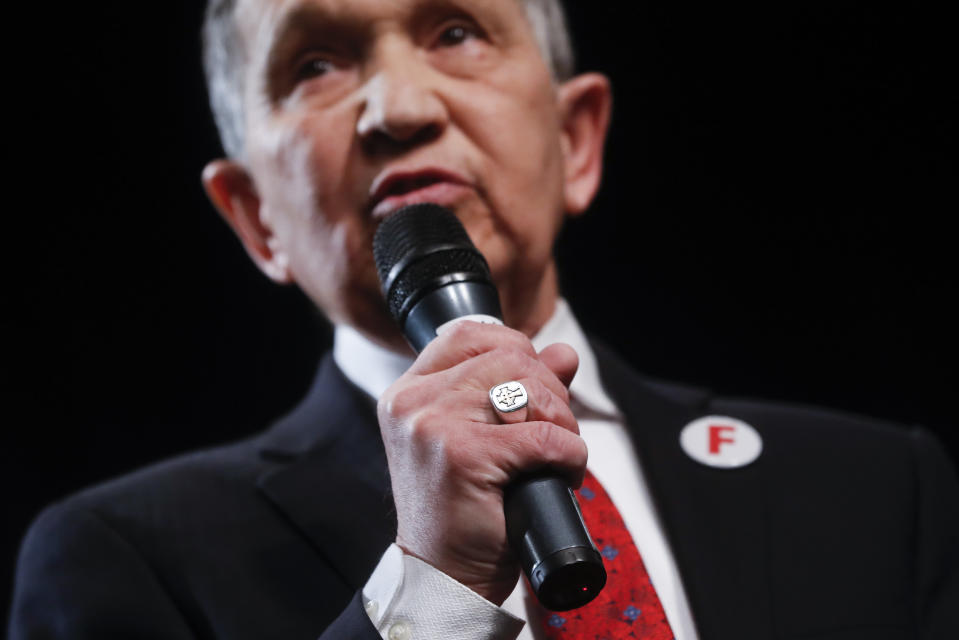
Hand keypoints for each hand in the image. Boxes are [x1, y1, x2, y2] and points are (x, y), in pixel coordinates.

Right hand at [377, 321, 585, 604]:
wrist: (443, 576)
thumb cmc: (462, 510)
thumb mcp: (481, 438)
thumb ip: (517, 388)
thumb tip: (563, 354)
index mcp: (407, 392)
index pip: (469, 334)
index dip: (516, 349)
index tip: (533, 386)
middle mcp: (413, 402)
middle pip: (509, 358)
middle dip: (549, 392)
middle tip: (554, 432)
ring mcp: (433, 426)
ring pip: (529, 391)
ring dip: (562, 423)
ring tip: (556, 456)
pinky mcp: (462, 456)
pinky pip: (544, 437)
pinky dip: (570, 455)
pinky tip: (563, 475)